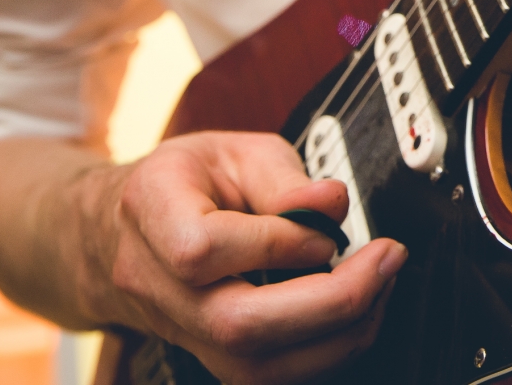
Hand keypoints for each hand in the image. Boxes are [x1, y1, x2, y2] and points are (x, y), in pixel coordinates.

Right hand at [92, 131, 406, 383]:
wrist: (125, 228)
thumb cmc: (186, 179)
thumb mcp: (234, 149)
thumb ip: (284, 177)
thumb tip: (333, 203)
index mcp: (152, 209)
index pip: (203, 249)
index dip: (277, 242)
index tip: (328, 226)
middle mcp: (153, 281)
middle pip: (236, 324)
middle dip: (330, 300)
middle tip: (386, 260)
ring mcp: (177, 329)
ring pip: (253, 366)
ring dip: (338, 333)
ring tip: (381, 284)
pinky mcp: (208, 356)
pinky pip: (266, 374)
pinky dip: (323, 349)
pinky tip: (355, 311)